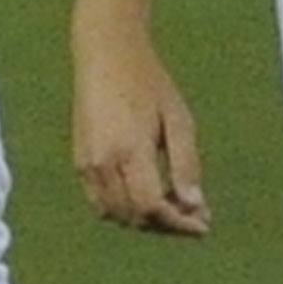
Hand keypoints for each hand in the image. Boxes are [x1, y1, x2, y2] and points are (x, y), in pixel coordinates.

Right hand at [72, 30, 209, 236]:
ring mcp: (86, 164)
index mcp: (130, 150)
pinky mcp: (79, 162)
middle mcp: (103, 162)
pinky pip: (100, 202)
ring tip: (172, 206)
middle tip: (195, 216)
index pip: (152, 206)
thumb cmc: (149, 84)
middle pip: (134, 216)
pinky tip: (146, 196)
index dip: (178, 223)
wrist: (106, 57)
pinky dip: (124, 209)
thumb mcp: (179, 121)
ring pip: (115, 214)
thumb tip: (195, 206)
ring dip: (144, 219)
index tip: (203, 226)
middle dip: (166, 224)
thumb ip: (186, 165)